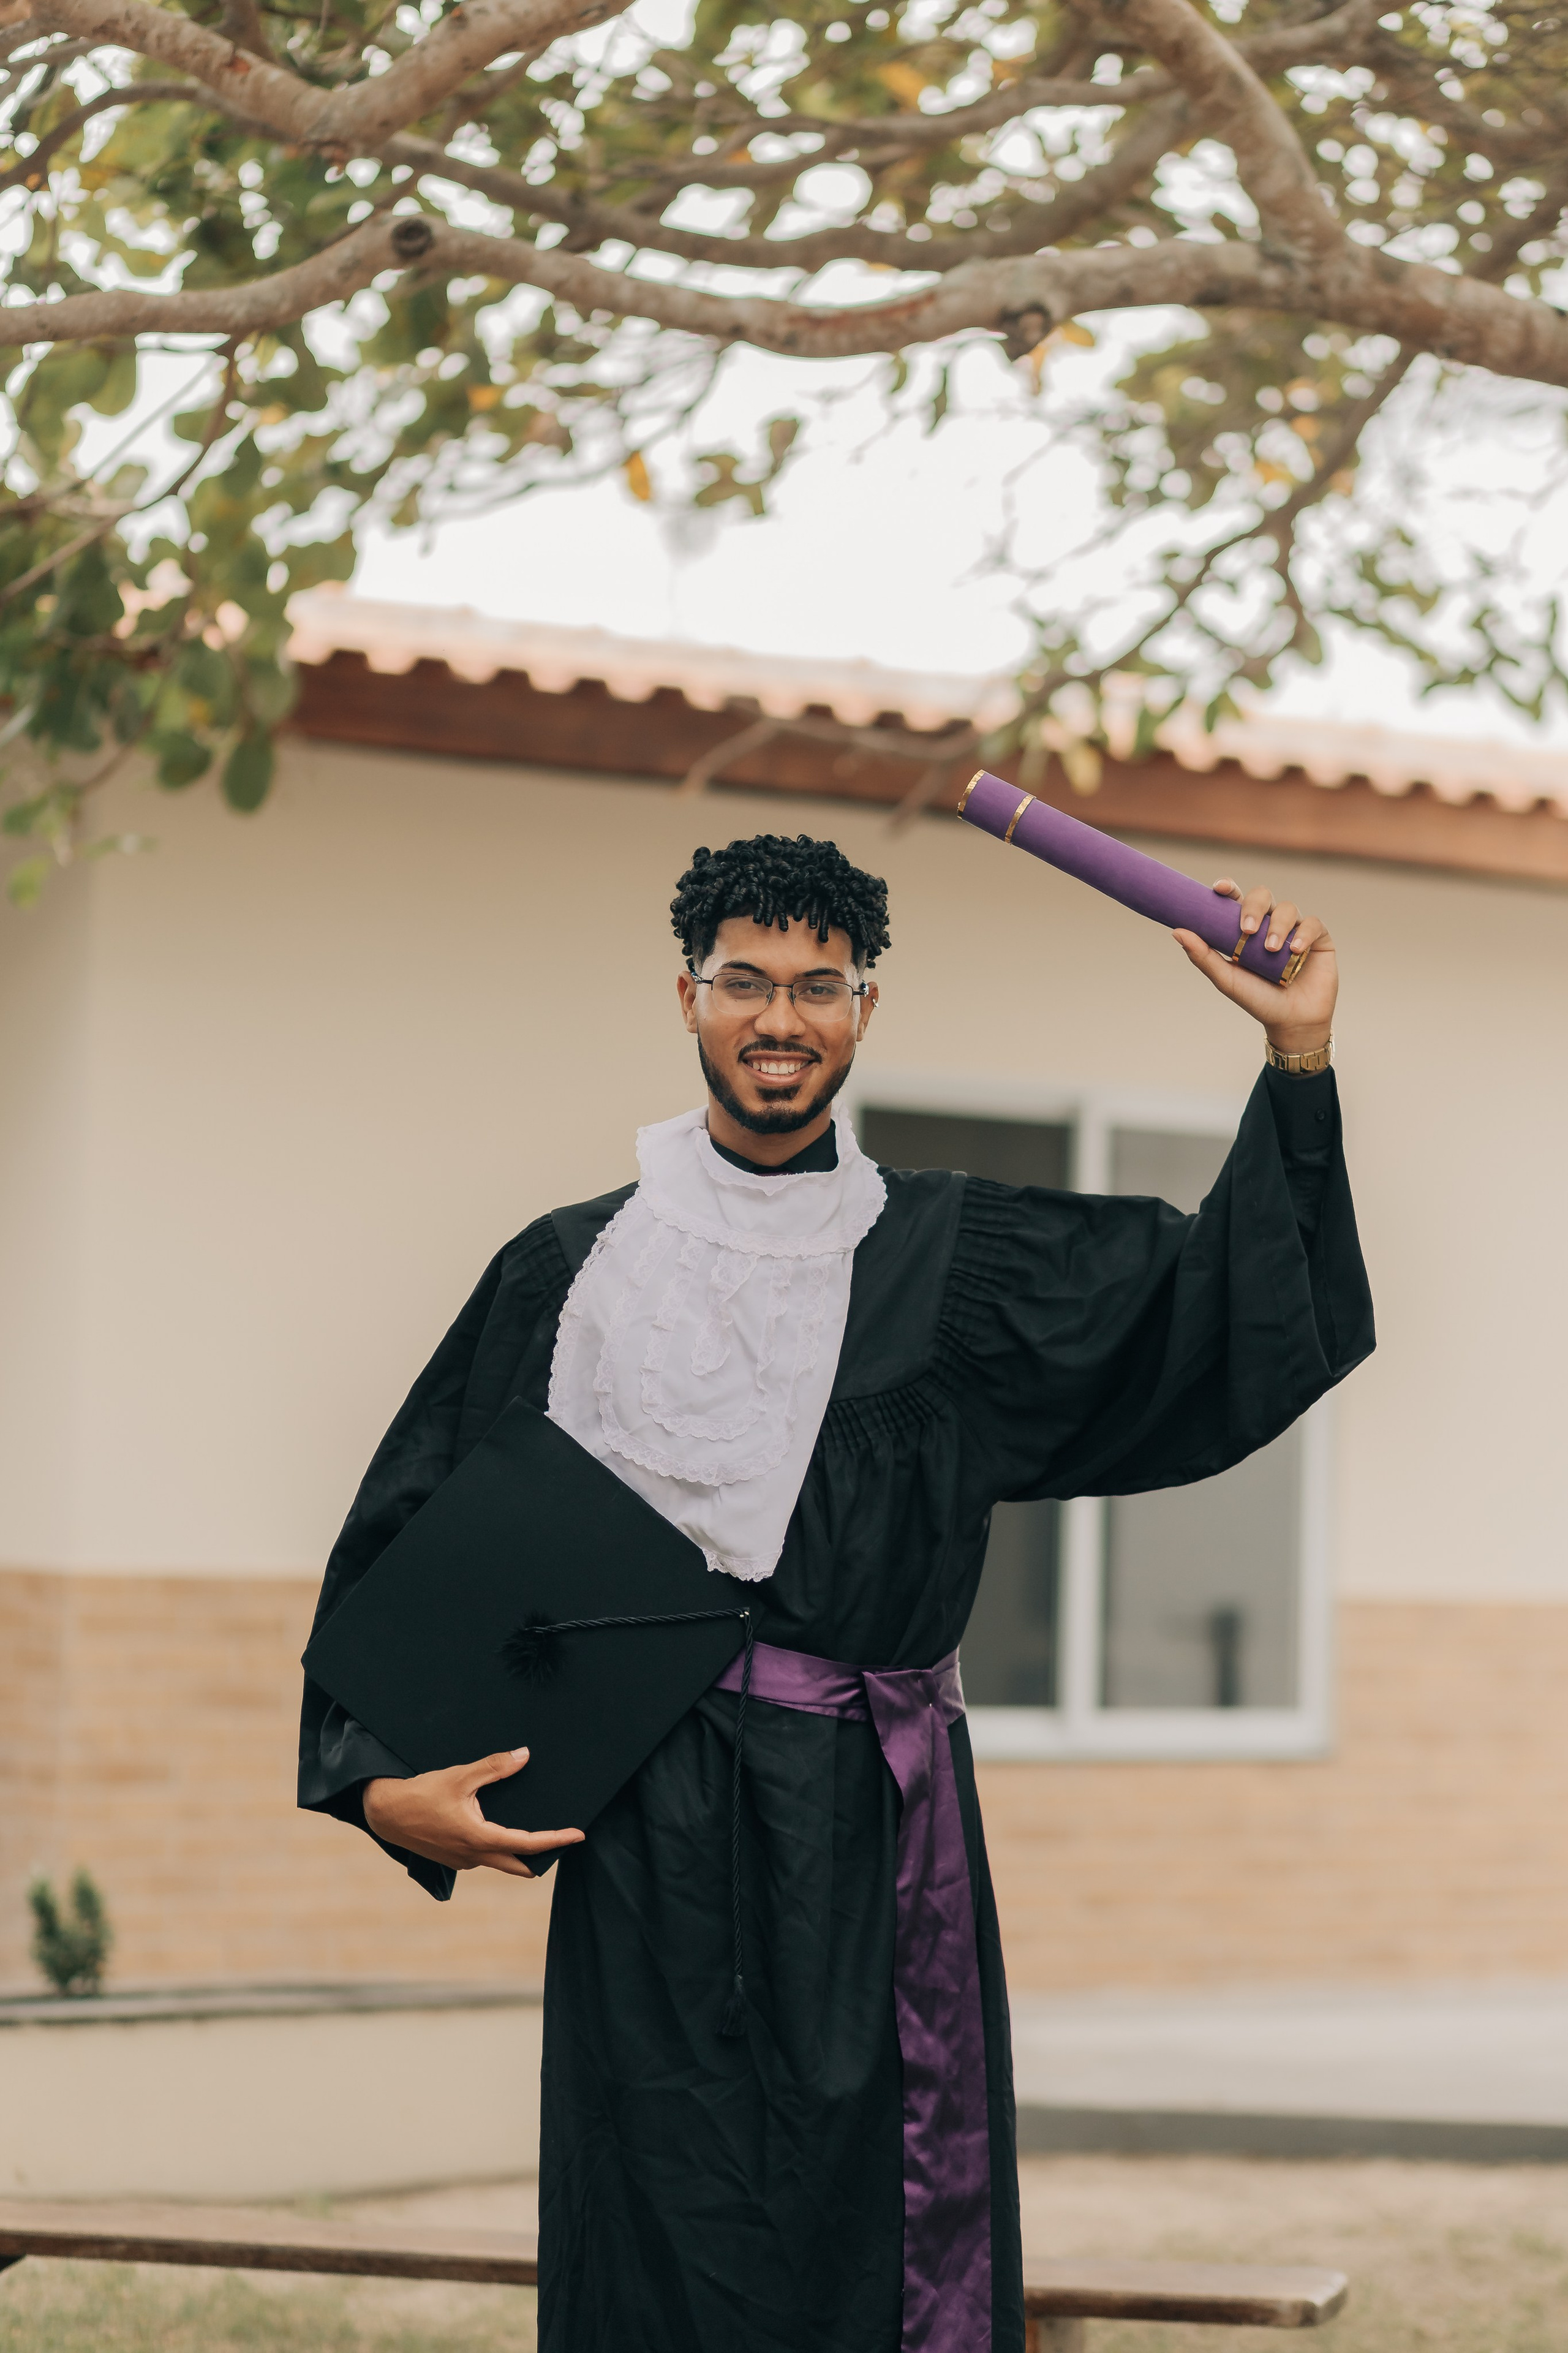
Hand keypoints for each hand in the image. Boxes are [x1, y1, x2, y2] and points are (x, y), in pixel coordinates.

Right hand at [362, 1749, 583, 1879]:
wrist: (385, 1813)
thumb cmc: (421, 1795)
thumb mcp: (460, 1776)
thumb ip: (494, 1767)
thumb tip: (524, 1756)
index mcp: (479, 1839)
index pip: (528, 1845)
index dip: (556, 1840)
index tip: (577, 1835)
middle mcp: (473, 1856)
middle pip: (520, 1865)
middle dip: (544, 1855)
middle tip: (564, 1840)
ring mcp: (463, 1861)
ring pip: (502, 1861)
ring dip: (521, 1852)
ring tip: (539, 1832)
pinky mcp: (454, 1858)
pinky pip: (485, 1857)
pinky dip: (500, 1847)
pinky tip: (502, 1830)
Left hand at [1172, 878, 1336, 1054]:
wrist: (1291, 1022)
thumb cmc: (1257, 999)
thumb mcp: (1226, 979)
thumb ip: (1203, 955)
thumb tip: (1177, 930)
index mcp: (1246, 929)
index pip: (1236, 900)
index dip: (1228, 888)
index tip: (1219, 888)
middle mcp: (1270, 924)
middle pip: (1262, 896)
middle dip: (1253, 907)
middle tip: (1247, 930)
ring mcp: (1295, 929)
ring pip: (1287, 909)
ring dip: (1277, 927)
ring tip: (1270, 951)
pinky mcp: (1318, 938)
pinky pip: (1312, 923)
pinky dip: (1302, 934)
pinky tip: (1294, 951)